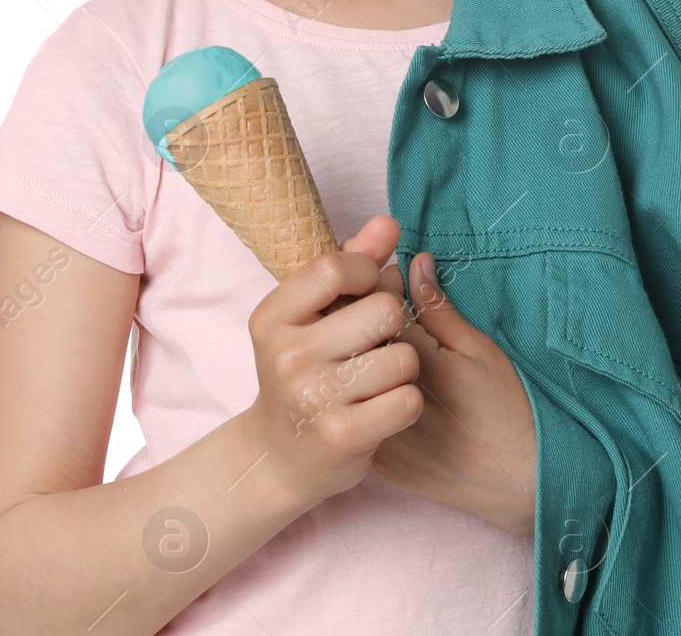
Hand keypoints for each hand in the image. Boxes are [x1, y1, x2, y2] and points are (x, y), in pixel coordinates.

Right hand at [242, 216, 422, 506]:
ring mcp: (313, 398)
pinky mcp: (342, 436)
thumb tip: (388, 223)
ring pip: (404, 357)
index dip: (368, 270)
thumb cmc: (304, 370)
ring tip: (378, 378)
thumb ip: (351, 262)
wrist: (279, 457)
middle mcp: (287, 356)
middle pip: (383, 310)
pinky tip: (383, 409)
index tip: (368, 287)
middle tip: (373, 343)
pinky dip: (406, 403)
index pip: (336, 266)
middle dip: (393, 323)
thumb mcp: (311, 315)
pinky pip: (407, 400)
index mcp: (272, 317)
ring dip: (403, 368)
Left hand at [369, 251, 537, 535]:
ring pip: (353, 381)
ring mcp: (379, 434)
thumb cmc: (508, 410)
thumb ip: (437, 309)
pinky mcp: (378, 460)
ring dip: (360, 357)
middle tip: (380, 308)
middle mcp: (389, 401)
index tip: (391, 277)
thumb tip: (413, 263)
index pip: (378, 310)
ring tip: (381, 347)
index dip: (381, 286)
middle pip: (356, 344)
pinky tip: (382, 385)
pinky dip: (365, 394)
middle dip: (363, 318)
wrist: (519, 484)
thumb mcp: (479, 351)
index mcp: (416, 366)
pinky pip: (359, 414)